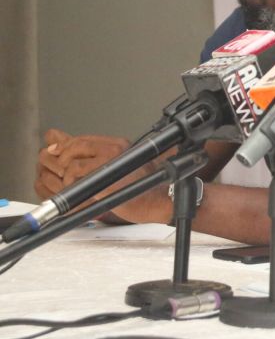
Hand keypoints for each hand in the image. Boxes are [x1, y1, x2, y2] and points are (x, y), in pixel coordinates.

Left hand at [33, 128, 169, 223]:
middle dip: (62, 156)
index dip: (65, 145)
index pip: (83, 139)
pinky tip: (77, 190)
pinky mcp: (105, 179)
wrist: (155, 200)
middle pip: (77, 145)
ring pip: (73, 161)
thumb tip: (76, 150)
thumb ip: (99, 157)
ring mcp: (111, 163)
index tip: (56, 152)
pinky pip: (77, 175)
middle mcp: (115, 150)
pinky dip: (70, 183)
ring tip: (72, 183)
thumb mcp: (120, 166)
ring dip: (67, 174)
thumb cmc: (139, 186)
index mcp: (119, 144)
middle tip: (61, 169)